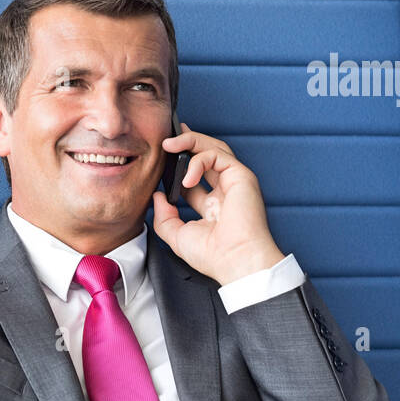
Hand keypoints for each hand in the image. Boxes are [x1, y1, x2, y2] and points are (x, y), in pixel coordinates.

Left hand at [151, 123, 284, 285]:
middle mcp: (224, 191)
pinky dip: (198, 161)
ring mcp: (234, 182)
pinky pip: (217, 155)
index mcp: (212, 206)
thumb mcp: (177, 235)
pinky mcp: (241, 176)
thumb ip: (164, 215)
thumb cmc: (214, 256)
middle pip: (206, 156)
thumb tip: (158, 196)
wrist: (236, 261)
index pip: (194, 178)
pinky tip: (186, 179)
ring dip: (190, 141)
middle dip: (187, 143)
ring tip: (168, 144)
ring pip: (214, 148)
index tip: (161, 160)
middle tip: (167, 139)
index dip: (178, 167)